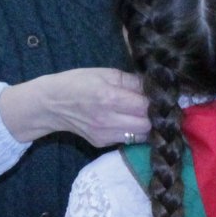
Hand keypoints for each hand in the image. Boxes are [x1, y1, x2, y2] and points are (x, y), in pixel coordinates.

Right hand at [0, 67, 148, 146]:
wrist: (50, 104)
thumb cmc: (77, 82)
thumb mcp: (105, 73)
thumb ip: (132, 81)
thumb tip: (155, 86)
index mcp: (109, 98)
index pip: (146, 106)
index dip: (159, 102)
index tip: (165, 97)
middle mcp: (108, 120)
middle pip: (148, 125)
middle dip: (156, 116)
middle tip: (159, 107)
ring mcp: (104, 135)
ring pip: (141, 136)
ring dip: (147, 126)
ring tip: (147, 114)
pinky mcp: (101, 144)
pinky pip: (128, 140)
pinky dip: (134, 132)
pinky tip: (131, 121)